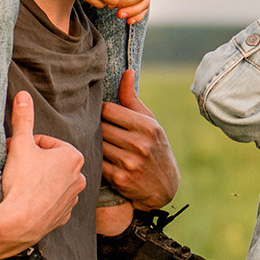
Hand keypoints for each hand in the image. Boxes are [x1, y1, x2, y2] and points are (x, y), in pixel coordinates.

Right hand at [0, 92, 85, 255]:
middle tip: (16, 168)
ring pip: (53, 181)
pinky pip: (52, 201)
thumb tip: (23, 95)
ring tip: (21, 186)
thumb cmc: (22, 182)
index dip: (27, 146)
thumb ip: (23, 118)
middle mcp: (80, 176)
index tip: (15, 153)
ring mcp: (73, 198)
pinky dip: (41, 199)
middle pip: (51, 162)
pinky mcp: (64, 215)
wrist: (19, 222)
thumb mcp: (20, 144)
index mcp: (73, 156)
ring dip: (39, 180)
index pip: (46, 143)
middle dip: (34, 162)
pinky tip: (28, 201)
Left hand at [101, 70, 178, 207]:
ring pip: (97, 144)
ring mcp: (129, 162)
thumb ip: (133, 99)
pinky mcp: (120, 178)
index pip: (108, 110)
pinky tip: (102, 159)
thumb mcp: (150, 123)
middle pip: (101, 127)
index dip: (102, 112)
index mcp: (147, 126)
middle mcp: (140, 144)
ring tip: (100, 143)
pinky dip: (97, 160)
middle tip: (99, 130)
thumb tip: (127, 71)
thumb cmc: (155, 148)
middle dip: (97, 128)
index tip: (103, 116)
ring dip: (95, 144)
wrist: (164, 188)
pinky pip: (98, 162)